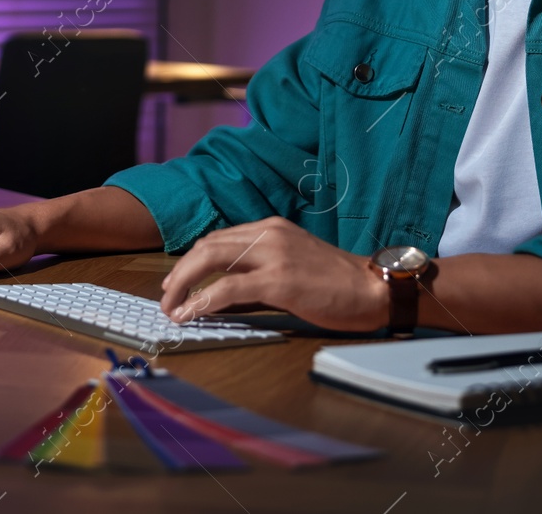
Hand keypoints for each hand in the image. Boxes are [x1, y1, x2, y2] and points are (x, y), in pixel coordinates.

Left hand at [157, 217, 388, 330]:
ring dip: (183, 285)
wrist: (375, 288)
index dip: (192, 260)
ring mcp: (274, 255)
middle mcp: (269, 234)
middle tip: (166, 296)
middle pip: (207, 246)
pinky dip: (201, 300)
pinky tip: (189, 314)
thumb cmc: (340, 281)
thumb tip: (227, 288)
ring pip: (209, 260)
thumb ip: (263, 265)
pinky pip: (227, 288)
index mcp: (272, 227)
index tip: (177, 281)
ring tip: (171, 307)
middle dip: (179, 272)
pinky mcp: (279, 280)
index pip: (219, 238)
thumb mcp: (296, 260)